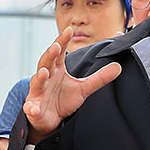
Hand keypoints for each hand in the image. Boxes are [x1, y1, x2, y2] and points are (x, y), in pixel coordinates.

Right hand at [23, 27, 120, 143]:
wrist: (50, 119)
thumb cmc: (63, 99)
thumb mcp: (84, 88)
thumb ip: (99, 77)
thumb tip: (118, 67)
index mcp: (57, 69)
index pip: (59, 52)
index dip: (62, 41)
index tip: (69, 30)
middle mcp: (46, 77)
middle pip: (46, 62)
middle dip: (50, 54)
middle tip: (56, 46)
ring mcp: (38, 92)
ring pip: (37, 82)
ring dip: (39, 77)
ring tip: (44, 73)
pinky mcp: (34, 108)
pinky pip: (32, 107)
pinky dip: (32, 107)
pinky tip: (33, 108)